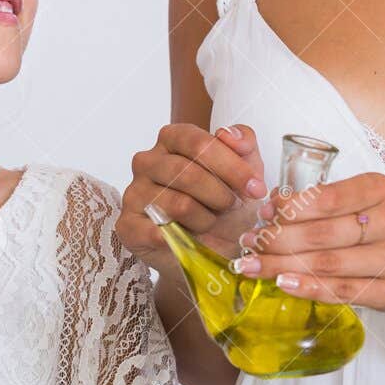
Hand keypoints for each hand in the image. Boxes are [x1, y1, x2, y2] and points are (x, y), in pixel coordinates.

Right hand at [119, 122, 267, 270]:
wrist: (212, 250)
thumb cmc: (225, 205)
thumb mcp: (245, 172)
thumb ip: (244, 144)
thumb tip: (228, 134)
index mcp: (173, 139)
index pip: (198, 143)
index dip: (231, 166)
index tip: (256, 188)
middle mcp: (147, 161)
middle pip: (186, 173)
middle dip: (220, 195)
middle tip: (232, 208)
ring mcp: (134, 192)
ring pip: (177, 204)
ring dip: (205, 219)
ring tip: (210, 223)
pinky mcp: (128, 225)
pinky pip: (153, 231)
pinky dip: (175, 238)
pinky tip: (187, 239)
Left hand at [229, 171, 384, 318]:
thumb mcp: (376, 203)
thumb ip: (332, 202)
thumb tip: (275, 202)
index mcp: (382, 191)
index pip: (326, 197)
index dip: (287, 208)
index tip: (261, 214)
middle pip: (320, 233)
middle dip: (276, 240)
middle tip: (247, 244)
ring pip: (327, 264)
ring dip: (282, 266)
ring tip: (252, 266)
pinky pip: (343, 291)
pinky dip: (309, 288)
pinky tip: (284, 285)